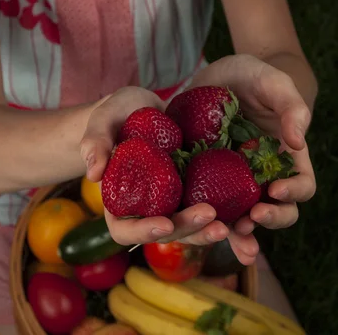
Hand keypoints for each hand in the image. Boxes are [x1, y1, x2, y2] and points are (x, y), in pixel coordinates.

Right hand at [79, 86, 230, 246]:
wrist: (145, 106)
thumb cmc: (116, 113)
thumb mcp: (103, 120)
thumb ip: (95, 141)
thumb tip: (93, 173)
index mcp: (120, 201)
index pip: (125, 229)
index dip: (144, 231)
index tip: (165, 223)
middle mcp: (147, 208)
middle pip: (165, 231)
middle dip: (188, 230)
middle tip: (212, 219)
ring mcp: (172, 200)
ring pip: (190, 224)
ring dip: (209, 229)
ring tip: (232, 224)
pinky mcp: (194, 188)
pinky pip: (209, 204)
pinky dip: (226, 212)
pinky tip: (245, 208)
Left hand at [191, 54, 315, 257]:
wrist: (220, 74)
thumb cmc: (253, 75)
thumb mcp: (272, 80)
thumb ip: (291, 106)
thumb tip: (298, 142)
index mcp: (287, 157)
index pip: (302, 185)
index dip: (294, 192)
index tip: (276, 189)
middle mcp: (263, 174)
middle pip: (276, 210)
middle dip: (268, 219)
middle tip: (252, 217)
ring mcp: (233, 179)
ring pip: (241, 216)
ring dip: (237, 233)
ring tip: (226, 235)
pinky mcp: (204, 176)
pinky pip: (207, 203)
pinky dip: (204, 219)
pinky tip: (194, 225)